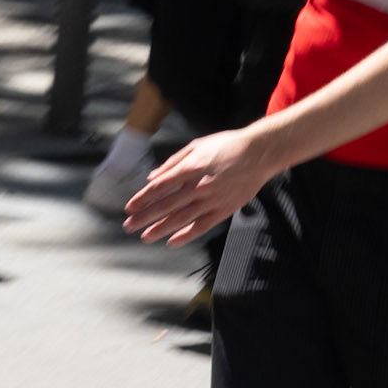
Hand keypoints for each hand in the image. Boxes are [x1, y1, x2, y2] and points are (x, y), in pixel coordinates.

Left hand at [123, 129, 268, 246]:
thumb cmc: (225, 146)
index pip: (160, 187)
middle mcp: (199, 186)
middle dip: (145, 217)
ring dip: (161, 229)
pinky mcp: (225, 210)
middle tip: (129, 226)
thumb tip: (151, 177)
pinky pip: (202, 226)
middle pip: (166, 205)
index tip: (129, 208)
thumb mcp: (195, 146)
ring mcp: (213, 200)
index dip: (142, 198)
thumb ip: (172, 163)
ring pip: (182, 218)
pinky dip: (186, 235)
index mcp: (191, 167)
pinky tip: (172, 241)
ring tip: (145, 237)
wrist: (259, 153)